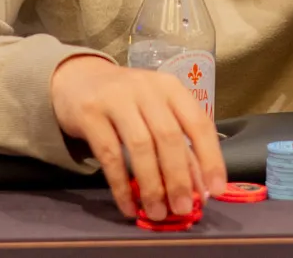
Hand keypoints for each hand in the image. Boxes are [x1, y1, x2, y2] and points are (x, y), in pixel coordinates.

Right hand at [50, 56, 226, 220]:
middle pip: (169, 136)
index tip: (216, 190)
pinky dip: (121, 185)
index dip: (210, 158)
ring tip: (156, 212)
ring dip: (151, 185)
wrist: (77, 79)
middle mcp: (146, 89)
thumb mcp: (156, 112)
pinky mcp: (90, 113)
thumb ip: (177, 144)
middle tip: (183, 209)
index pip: (198, 122)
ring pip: (140, 146)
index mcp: (171, 88)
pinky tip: (128, 206)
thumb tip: (199, 188)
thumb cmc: (127, 101)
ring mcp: (116, 98)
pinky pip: (109, 154)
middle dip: (179, 177)